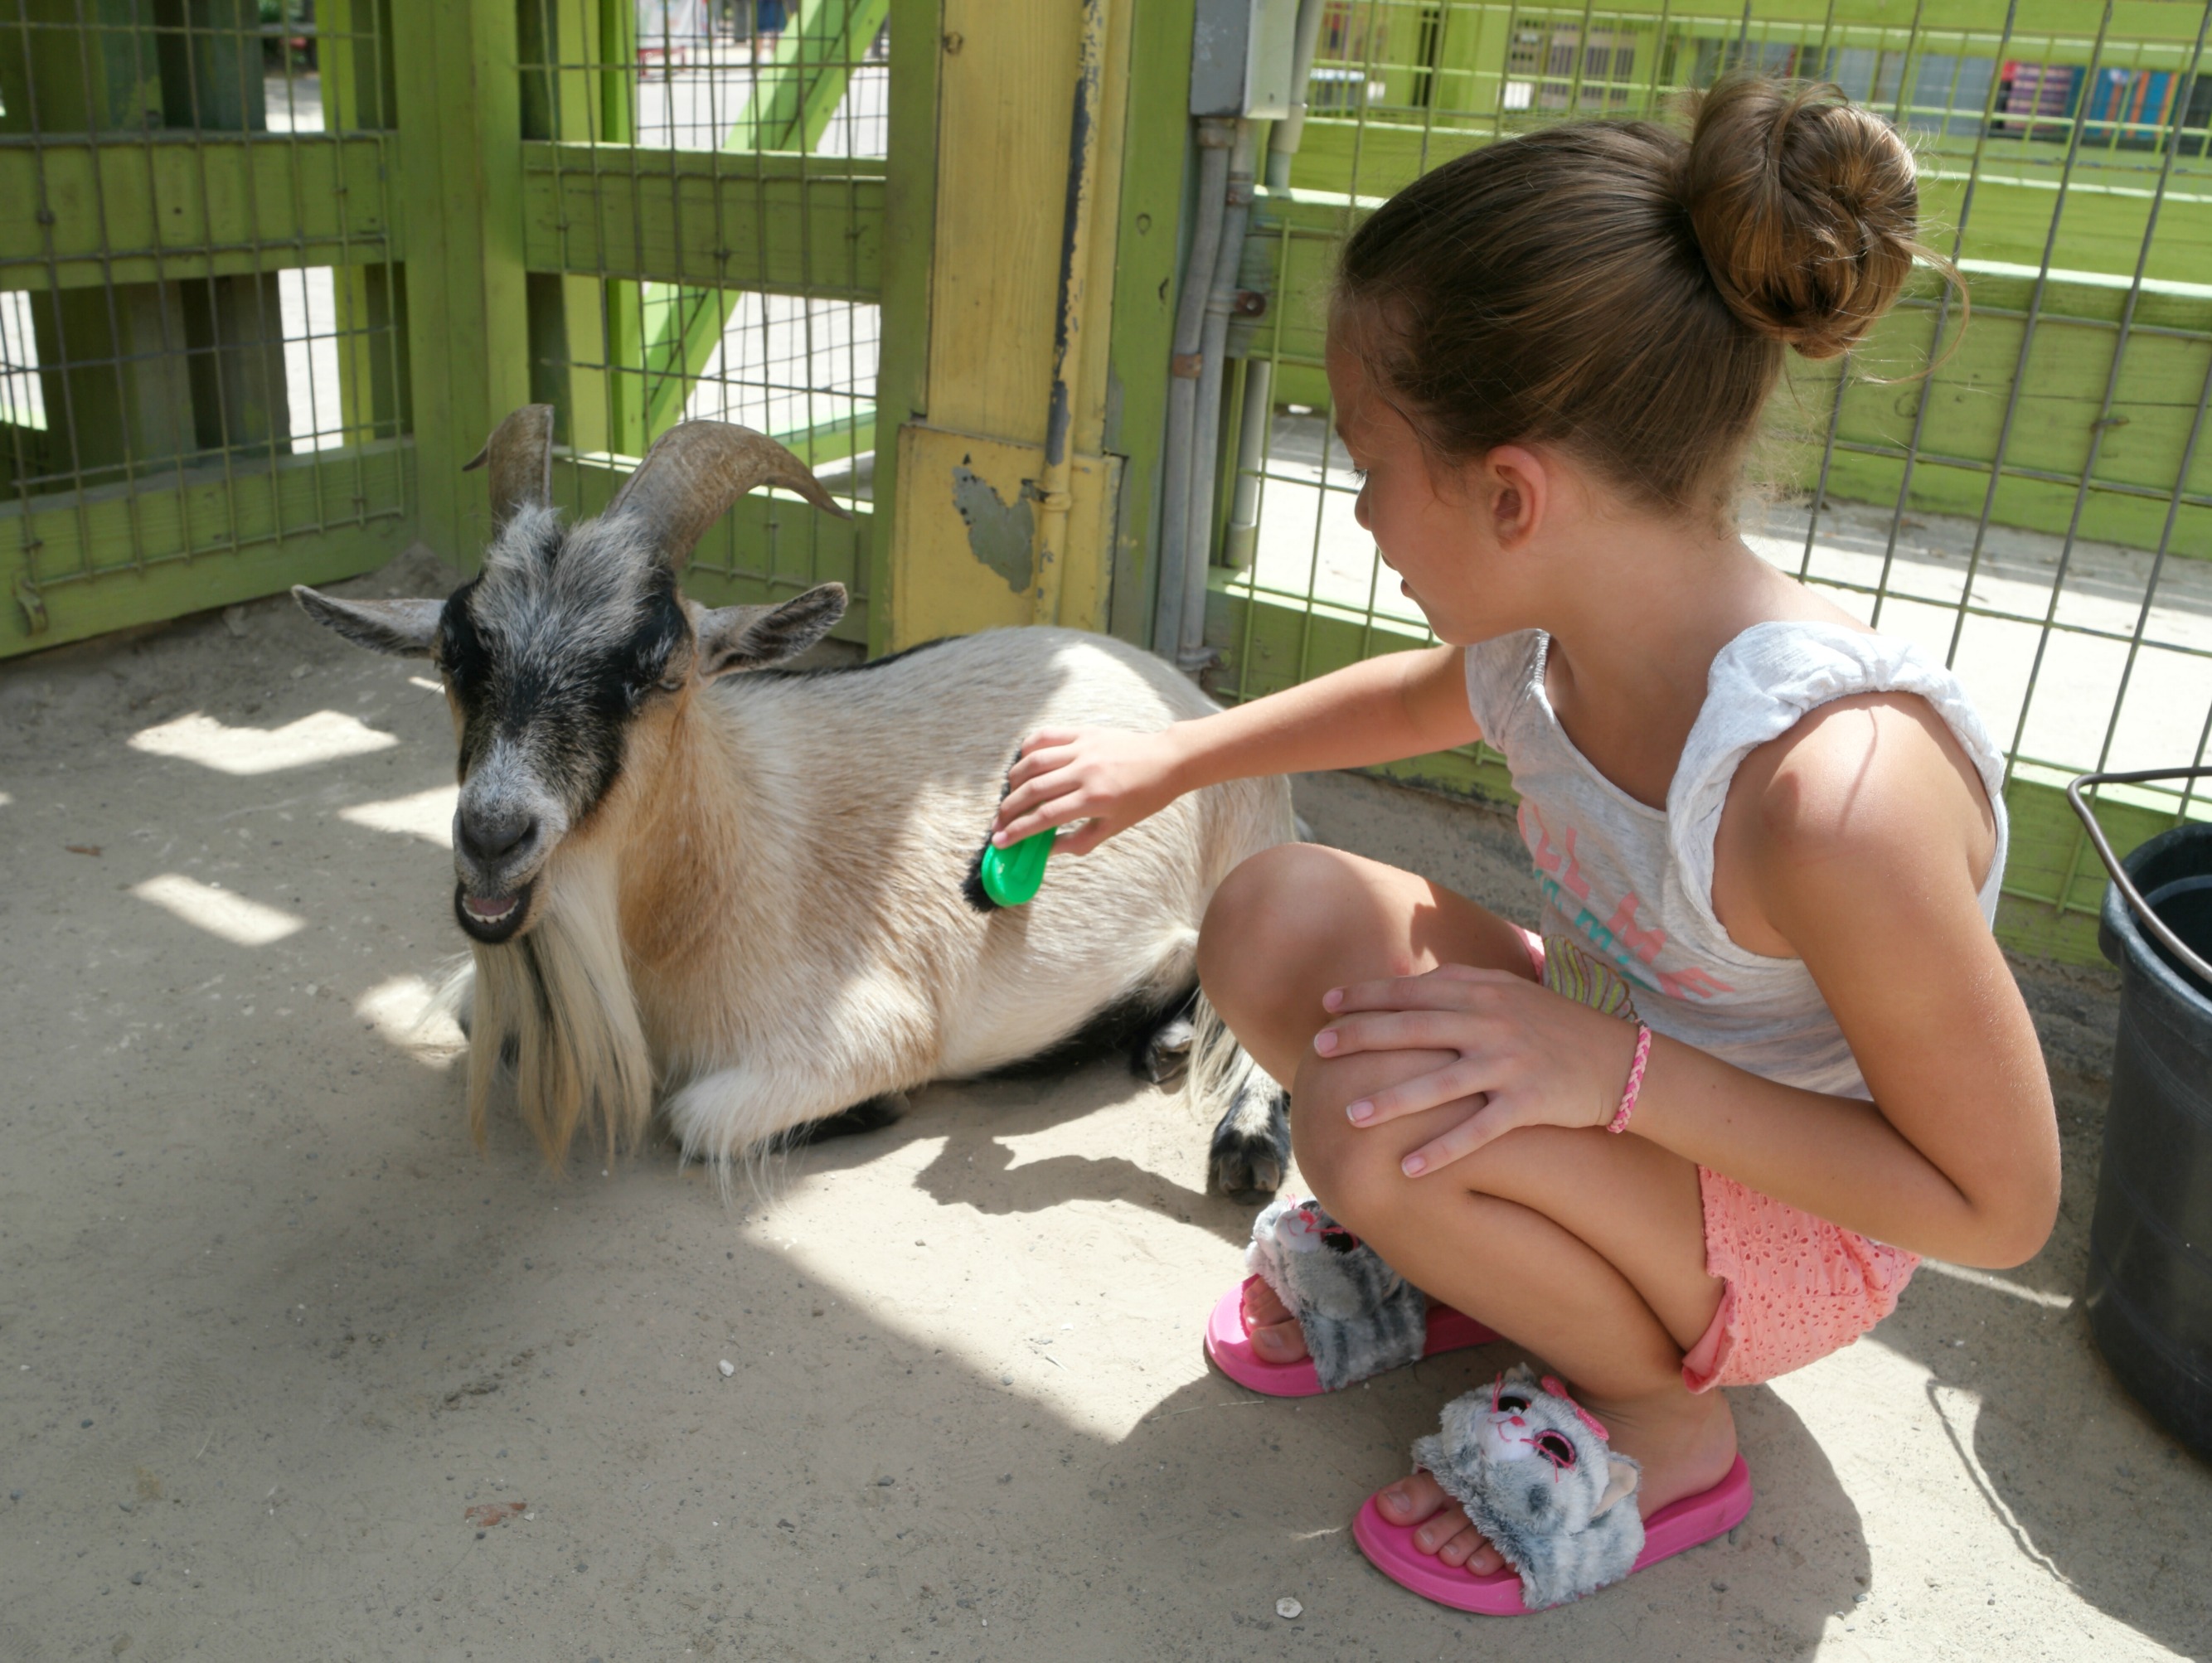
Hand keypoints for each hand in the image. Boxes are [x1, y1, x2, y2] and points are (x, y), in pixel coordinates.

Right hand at [989, 725, 1187, 855]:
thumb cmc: (1143, 798)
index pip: (1045, 817)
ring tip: (1009, 796)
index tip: (1000, 841)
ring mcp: (1083, 748)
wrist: (1167, 761)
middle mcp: (1086, 771)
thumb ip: (1078, 841)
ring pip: (1034, 762)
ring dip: (1014, 781)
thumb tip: (1046, 850)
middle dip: (1009, 809)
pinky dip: (1027, 749)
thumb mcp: (1114, 827)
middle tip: (998, 822)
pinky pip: (1046, 736)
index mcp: (1095, 799)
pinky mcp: (1084, 732)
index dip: (1018, 831)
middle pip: (1034, 790)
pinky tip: (1022, 764)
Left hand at [1312, 964, 1642, 1175]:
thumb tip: (1400, 979)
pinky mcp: (1528, 1103)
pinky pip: (1478, 1131)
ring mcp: (1509, 1064)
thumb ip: (1457, 984)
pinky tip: (1409, 1168)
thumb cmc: (1553, 1024)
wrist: (1620, 1059)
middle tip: (1320, 1048)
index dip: (1366, 997)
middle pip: (1414, 1030)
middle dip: (1363, 1037)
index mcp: (1482, 993)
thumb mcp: (1508, 990)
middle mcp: (1491, 1024)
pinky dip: (1443, 1150)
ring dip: (1392, 1100)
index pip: (1412, 992)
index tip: (1326, 1006)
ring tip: (1350, 1115)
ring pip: (1440, 1084)